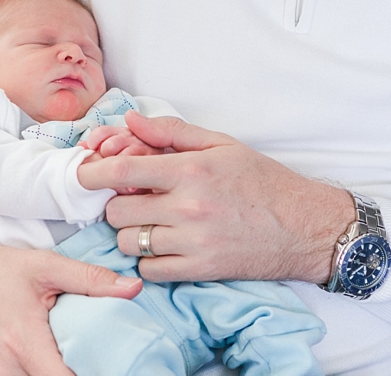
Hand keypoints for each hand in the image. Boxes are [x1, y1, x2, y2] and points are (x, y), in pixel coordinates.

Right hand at [0, 214, 142, 375]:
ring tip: (65, 356)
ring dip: (49, 373)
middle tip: (89, 359)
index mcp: (24, 344)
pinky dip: (30, 373)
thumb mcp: (42, 265)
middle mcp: (5, 369)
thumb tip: (132, 288)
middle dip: (70, 374)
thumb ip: (89, 280)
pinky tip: (41, 357)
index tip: (106, 365)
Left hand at [76, 111, 353, 283]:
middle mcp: (189, 206)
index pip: (121, 171)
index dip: (92, 173)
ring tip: (149, 223)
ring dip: (130, 232)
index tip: (85, 175)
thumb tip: (129, 121)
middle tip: (132, 199)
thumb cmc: (263, 181)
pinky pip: (149, 269)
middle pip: (117, 210)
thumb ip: (171, 132)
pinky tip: (164, 246)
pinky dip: (149, 259)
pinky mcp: (201, 270)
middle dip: (117, 203)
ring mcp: (193, 242)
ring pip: (128, 241)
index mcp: (191, 169)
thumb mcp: (221, 144)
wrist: (306, 227)